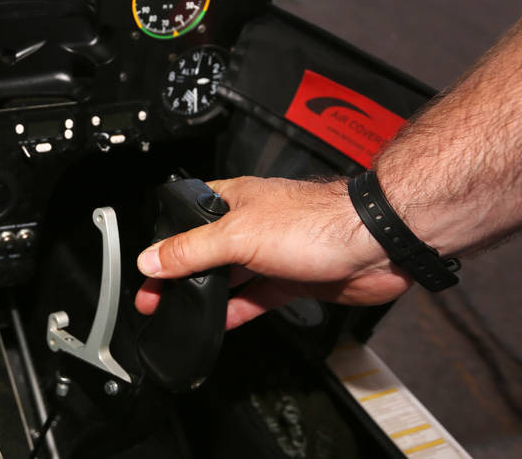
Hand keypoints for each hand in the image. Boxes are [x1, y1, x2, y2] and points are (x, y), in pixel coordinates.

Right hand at [133, 176, 412, 328]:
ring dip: (205, 293)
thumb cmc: (317, 222)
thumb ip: (192, 250)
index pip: (185, 218)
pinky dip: (237, 309)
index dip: (162, 241)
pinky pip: (255, 297)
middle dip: (178, 274)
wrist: (376, 244)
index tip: (145, 267)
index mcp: (232, 200)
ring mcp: (271, 252)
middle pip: (203, 250)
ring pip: (229, 276)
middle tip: (154, 297)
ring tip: (178, 312)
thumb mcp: (238, 236)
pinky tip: (220, 322)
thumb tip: (151, 259)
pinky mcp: (292, 278)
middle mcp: (250, 223)